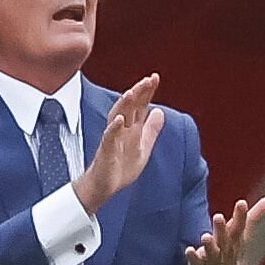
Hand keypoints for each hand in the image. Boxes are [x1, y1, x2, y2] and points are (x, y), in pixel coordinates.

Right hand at [73, 75, 163, 213]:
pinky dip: (114, 127)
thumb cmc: (121, 167)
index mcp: (132, 128)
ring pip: (117, 117)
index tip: (154, 77)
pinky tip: (120, 119)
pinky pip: (109, 137)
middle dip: (138, 92)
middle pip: (129, 107)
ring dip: (124, 104)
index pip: (140, 105)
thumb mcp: (143, 147)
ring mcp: (113, 138)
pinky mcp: (106, 150)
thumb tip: (160, 111)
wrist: (105, 186)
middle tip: (147, 79)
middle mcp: (122, 129)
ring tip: (132, 92)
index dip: (147, 92)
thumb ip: (151, 130)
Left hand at [187, 196, 264, 264]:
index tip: (241, 203)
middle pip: (225, 237)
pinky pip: (195, 262)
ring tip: (205, 236)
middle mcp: (225, 248)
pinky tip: (188, 250)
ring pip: (211, 251)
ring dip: (209, 244)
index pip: (240, 225)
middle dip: (222, 228)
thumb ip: (258, 213)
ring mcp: (212, 258)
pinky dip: (193, 257)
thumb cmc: (233, 251)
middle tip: (219, 216)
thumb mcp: (245, 233)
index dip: (241, 215)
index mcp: (236, 239)